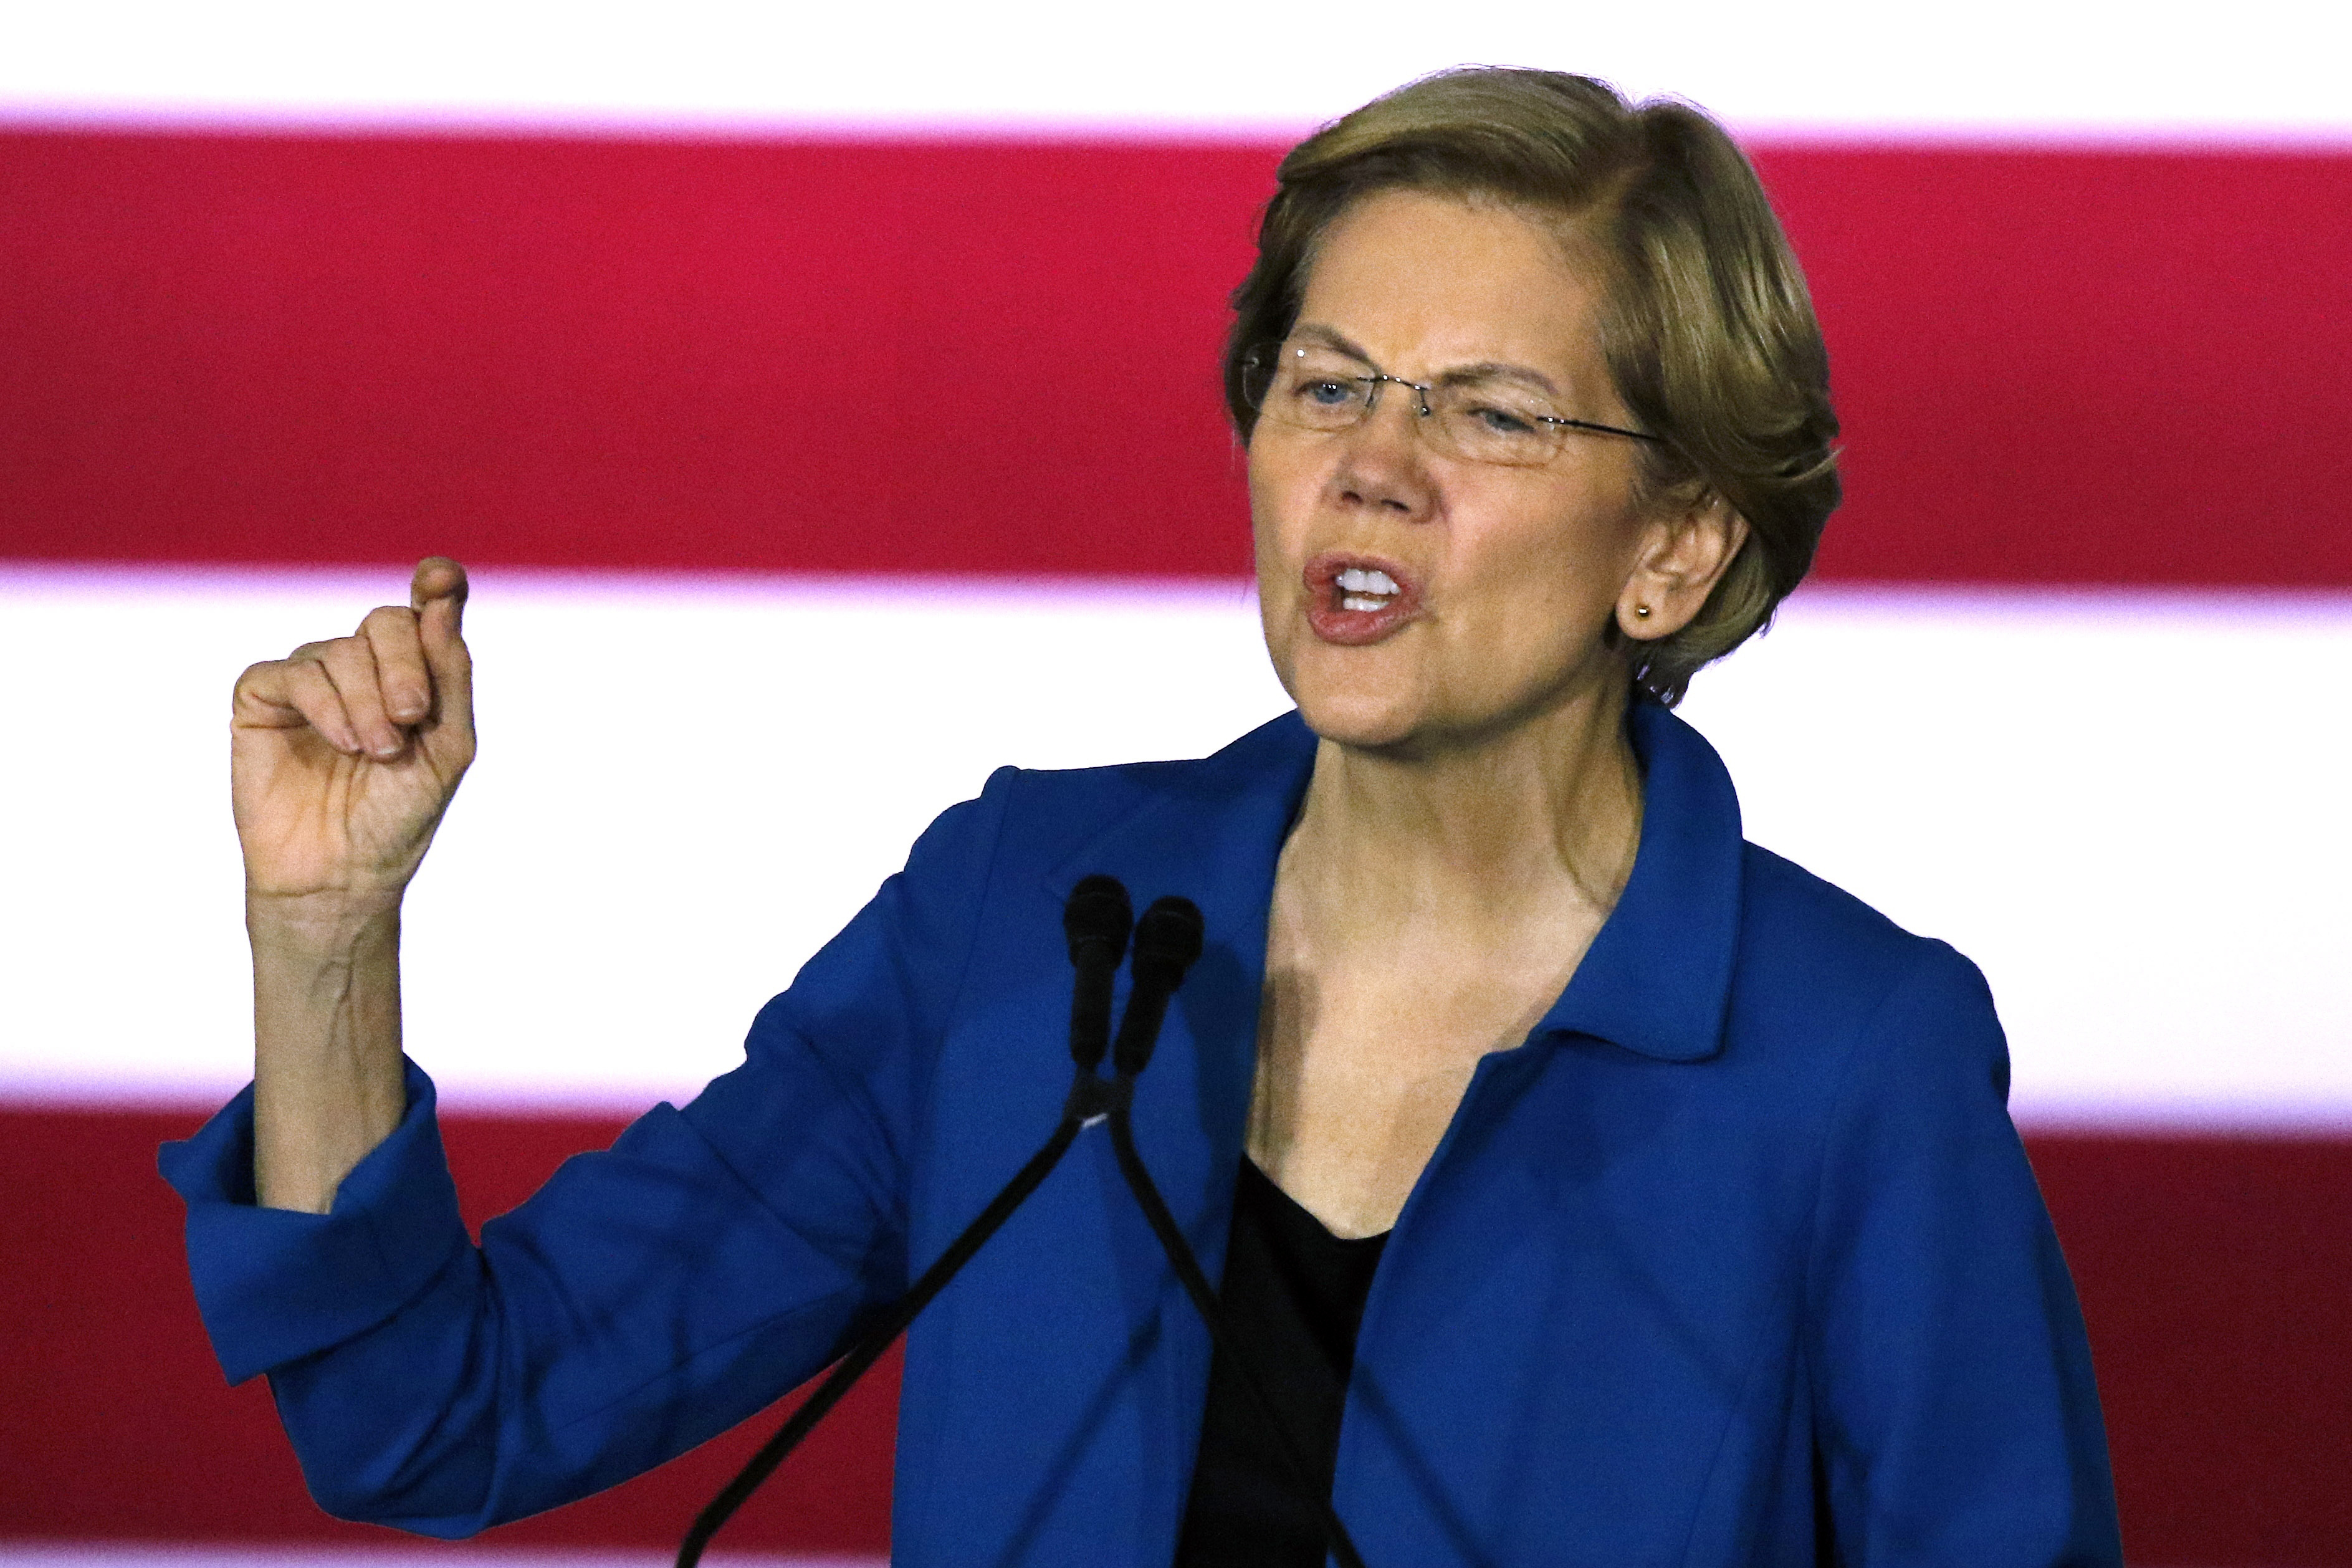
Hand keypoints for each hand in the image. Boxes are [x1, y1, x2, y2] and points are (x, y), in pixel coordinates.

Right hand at [231, 558, 475, 911]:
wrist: (345, 873)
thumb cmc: (400, 813)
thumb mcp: (447, 746)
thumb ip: (450, 673)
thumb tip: (442, 600)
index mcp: (411, 674)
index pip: (424, 610)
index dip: (436, 585)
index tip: (439, 578)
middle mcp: (360, 667)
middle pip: (385, 622)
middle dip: (403, 666)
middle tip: (410, 718)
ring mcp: (309, 680)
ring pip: (339, 651)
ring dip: (366, 701)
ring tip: (378, 753)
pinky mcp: (261, 700)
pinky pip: (289, 673)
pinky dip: (324, 704)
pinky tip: (344, 743)